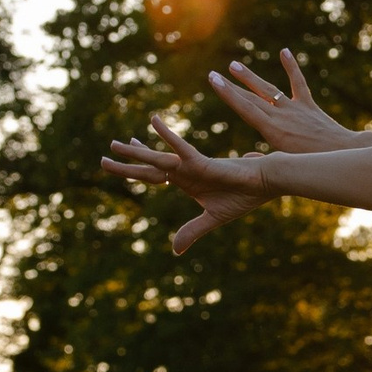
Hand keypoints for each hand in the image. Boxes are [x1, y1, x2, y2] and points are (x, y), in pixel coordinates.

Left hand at [99, 121, 268, 254]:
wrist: (265, 184)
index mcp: (186, 182)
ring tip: (114, 145)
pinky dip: (167, 135)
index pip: (154, 175)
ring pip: (157, 159)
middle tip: (107, 152)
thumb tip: (175, 251)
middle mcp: (184, 171)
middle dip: (127, 161)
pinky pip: (180, 148)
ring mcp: (191, 166)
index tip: (119, 161)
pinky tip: (154, 121)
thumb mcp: (212, 218)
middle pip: (149, 167)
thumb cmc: (243, 196)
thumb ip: (192, 231)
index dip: (136, 169)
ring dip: (135, 153)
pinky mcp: (202, 163)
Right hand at [205, 51, 364, 152]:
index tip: (213, 80)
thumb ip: (263, 161)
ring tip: (234, 66)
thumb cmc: (312, 162)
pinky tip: (284, 51)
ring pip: (269, 90)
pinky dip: (291, 67)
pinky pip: (298, 83)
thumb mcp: (285, 164)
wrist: (342, 153)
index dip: (227, 93)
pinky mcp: (308, 105)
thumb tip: (243, 158)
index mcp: (272, 131)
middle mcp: (280, 116)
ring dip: (250, 78)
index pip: (245, 108)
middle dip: (231, 86)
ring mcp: (294, 109)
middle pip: (251, 98)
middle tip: (214, 74)